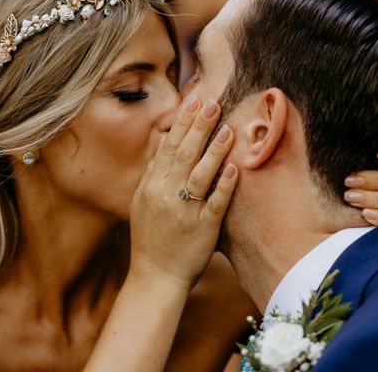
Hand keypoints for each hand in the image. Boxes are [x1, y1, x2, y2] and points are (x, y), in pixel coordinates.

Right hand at [129, 95, 237, 290]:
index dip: (181, 123)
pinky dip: (224, 185)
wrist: (155, 276)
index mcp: (151, 186)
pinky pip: (214, 203)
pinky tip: (235, 168)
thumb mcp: (142, 202)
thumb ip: (153, 174)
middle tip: (212, 102)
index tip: (193, 100)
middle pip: (183, 154)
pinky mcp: (202, 228)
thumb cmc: (151, 238)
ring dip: (214, 151)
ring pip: (199, 175)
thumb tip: (164, 146)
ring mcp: (184, 211)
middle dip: (199, 127)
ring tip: (227, 129)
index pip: (168, 147)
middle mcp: (166, 195)